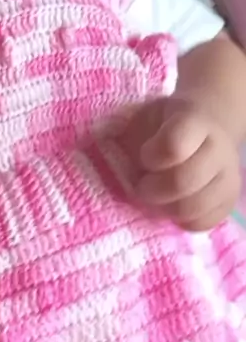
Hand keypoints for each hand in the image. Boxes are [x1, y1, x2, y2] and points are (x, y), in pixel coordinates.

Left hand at [119, 96, 241, 230]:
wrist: (205, 126)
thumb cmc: (163, 124)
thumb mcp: (144, 117)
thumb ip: (129, 138)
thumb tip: (112, 166)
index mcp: (193, 121)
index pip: (173, 146)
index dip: (150, 157)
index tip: (143, 156)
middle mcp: (218, 149)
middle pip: (182, 182)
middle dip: (152, 189)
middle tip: (140, 186)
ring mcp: (228, 177)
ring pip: (193, 208)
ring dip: (164, 208)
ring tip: (155, 197)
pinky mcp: (229, 202)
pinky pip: (202, 223)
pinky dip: (180, 220)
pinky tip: (172, 203)